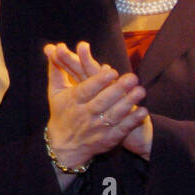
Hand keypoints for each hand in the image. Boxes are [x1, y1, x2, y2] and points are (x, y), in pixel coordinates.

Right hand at [44, 42, 147, 171]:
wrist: (64, 145)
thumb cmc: (61, 113)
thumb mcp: (55, 92)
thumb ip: (56, 70)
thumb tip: (51, 48)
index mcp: (72, 102)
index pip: (85, 90)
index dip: (98, 81)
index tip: (111, 70)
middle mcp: (84, 115)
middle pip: (102, 102)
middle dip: (117, 89)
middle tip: (132, 77)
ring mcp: (96, 128)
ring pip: (114, 114)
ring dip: (128, 103)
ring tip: (141, 91)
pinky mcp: (107, 139)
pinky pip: (121, 129)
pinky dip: (132, 120)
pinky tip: (143, 111)